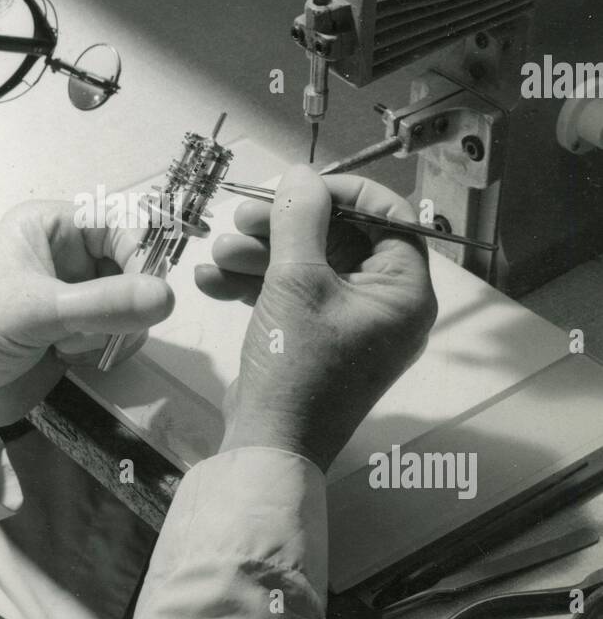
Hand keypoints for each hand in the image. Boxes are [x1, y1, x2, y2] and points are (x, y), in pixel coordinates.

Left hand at [0, 201, 173, 443]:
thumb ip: (105, 305)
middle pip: (132, 265)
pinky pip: (120, 332)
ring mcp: (73, 295)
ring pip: (131, 304)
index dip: (141, 253)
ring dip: (111, 330)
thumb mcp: (38, 312)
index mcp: (50, 227)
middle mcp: (66, 254)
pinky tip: (68, 358)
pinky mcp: (77, 332)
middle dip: (123, 302)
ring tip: (68, 345)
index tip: (148, 293)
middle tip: (95, 327)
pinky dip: (106, 348)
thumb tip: (169, 298)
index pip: (119, 222)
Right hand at [195, 165, 437, 471]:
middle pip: (339, 239)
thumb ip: (300, 217)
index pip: (387, 216)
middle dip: (283, 226)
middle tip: (240, 217)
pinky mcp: (317, 341)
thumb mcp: (296, 280)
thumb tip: (301, 174)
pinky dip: (256, 286)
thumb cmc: (296, 364)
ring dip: (259, 255)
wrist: (268, 444)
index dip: (340, 192)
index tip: (295, 185)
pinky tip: (213, 282)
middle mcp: (386, 306)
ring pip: (308, 267)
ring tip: (218, 254)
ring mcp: (351, 326)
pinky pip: (293, 297)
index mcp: (404, 291)